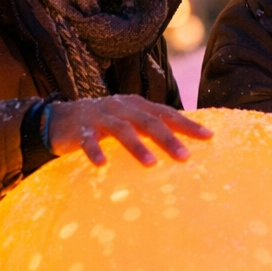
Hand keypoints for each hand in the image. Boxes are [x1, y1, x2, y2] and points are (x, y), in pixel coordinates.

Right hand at [46, 96, 212, 166]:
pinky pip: (88, 141)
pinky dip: (95, 151)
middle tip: (185, 156)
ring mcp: (101, 117)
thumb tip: (186, 146)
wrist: (63, 117)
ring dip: (137, 146)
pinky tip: (102, 165)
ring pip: (122, 130)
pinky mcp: (81, 129)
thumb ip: (153, 129)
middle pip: (148, 121)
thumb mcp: (132, 121)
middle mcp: (122, 107)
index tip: (209, 137)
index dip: (187, 124)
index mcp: (138, 105)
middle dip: (168, 139)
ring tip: (151, 164)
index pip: (167, 114)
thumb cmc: (107, 123)